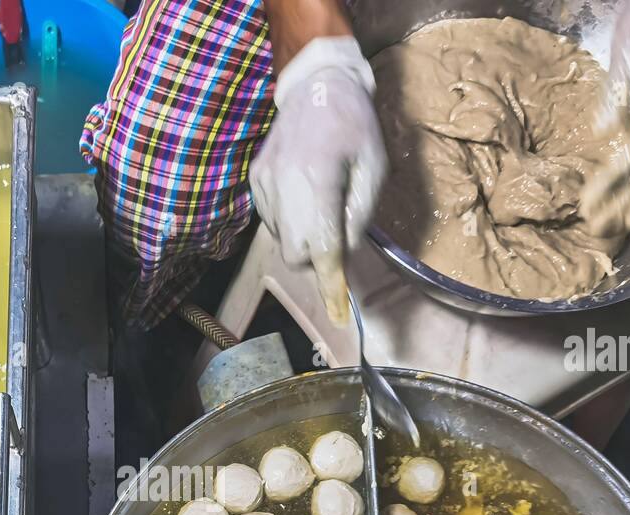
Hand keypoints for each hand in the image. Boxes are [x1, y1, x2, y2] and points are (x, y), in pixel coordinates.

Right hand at [251, 36, 387, 323]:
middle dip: (317, 257)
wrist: (314, 85)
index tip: (340, 314)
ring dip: (304, 237)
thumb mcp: (374, 170)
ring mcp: (264, 185)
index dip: (331, 285)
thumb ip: (358, 217)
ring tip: (320, 202)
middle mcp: (284, 186)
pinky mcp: (255, 182)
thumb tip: (343, 255)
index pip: (322, 249)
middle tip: (336, 233)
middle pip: (297, 255)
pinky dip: (291, 220)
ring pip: (283, 241)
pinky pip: (273, 222)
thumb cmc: (354, 126)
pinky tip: (303, 194)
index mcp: (318, 181)